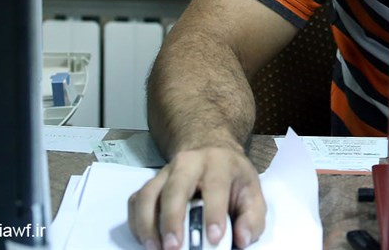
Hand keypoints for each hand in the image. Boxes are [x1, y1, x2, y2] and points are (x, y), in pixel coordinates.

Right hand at [128, 144, 265, 249]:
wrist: (211, 149)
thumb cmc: (232, 177)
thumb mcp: (252, 192)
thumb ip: (252, 218)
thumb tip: (242, 239)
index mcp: (218, 163)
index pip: (215, 186)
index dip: (214, 213)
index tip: (214, 238)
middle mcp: (188, 163)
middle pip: (175, 188)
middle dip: (172, 219)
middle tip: (174, 247)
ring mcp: (165, 171)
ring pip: (149, 194)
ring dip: (148, 224)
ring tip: (155, 248)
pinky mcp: (151, 182)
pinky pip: (136, 200)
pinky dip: (137, 222)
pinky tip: (146, 239)